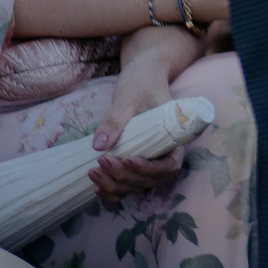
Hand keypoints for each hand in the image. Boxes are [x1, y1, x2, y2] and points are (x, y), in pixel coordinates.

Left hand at [90, 59, 185, 205]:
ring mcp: (149, 160)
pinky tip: (96, 188)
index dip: (148, 169)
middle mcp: (164, 154)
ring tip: (93, 174)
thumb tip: (98, 146)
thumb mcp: (129, 98)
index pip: (168, 166)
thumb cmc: (142, 82)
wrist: (142, 75)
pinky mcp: (135, 161)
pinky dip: (113, 191)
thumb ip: (115, 120)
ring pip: (137, 186)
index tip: (127, 159)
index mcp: (174, 139)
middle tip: (101, 162)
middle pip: (150, 180)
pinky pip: (127, 184)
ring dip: (115, 186)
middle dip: (124, 178)